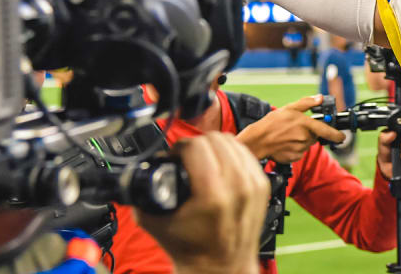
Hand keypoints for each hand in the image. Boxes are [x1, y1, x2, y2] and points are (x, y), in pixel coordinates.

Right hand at [136, 132, 267, 273]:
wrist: (222, 267)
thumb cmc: (193, 250)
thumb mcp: (156, 223)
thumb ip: (141, 195)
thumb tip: (138, 172)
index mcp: (213, 195)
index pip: (196, 146)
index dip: (179, 148)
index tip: (174, 156)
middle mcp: (238, 186)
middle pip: (214, 140)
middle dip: (195, 146)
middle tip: (186, 158)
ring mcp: (254, 184)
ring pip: (232, 142)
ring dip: (213, 146)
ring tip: (202, 160)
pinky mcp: (262, 184)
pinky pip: (245, 153)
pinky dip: (230, 153)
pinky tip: (220, 162)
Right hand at [236, 94, 343, 162]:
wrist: (257, 141)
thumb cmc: (271, 123)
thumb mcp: (289, 108)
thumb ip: (306, 103)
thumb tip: (320, 98)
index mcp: (305, 124)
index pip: (326, 130)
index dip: (336, 135)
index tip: (342, 137)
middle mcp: (304, 138)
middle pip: (314, 137)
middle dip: (309, 133)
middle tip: (296, 129)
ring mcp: (299, 149)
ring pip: (307, 145)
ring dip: (301, 141)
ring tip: (288, 136)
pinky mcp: (294, 157)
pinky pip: (300, 153)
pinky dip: (295, 149)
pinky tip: (285, 144)